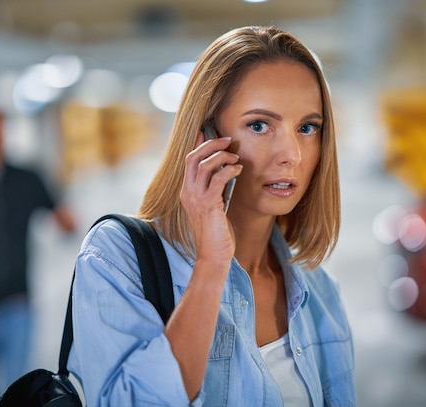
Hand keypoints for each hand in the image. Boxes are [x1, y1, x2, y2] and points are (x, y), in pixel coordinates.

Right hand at [180, 131, 242, 265]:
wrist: (213, 256)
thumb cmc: (216, 234)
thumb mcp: (213, 207)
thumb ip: (214, 190)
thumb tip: (224, 172)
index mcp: (187, 192)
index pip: (188, 160)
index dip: (197, 144)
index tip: (208, 132)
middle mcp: (188, 193)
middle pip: (193, 157)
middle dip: (211, 144)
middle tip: (227, 140)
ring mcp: (196, 198)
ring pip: (204, 164)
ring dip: (222, 156)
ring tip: (235, 158)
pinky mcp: (208, 205)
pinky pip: (218, 178)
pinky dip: (229, 170)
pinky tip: (238, 171)